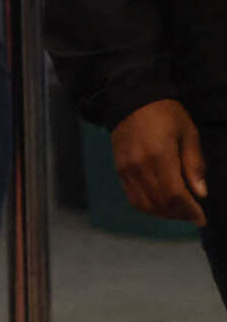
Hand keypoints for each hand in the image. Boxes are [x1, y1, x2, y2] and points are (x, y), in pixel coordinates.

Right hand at [111, 98, 206, 224]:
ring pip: (144, 204)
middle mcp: (140, 166)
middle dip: (178, 213)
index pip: (174, 194)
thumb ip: (194, 164)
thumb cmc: (165, 114)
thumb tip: (200, 192)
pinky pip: (133, 197)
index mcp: (160, 156)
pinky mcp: (120, 171)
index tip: (201, 218)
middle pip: (159, 203)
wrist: (132, 102)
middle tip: (192, 215)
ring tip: (178, 211)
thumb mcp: (189, 133)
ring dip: (163, 213)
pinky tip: (160, 204)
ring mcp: (127, 170)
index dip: (189, 210)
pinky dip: (148, 206)